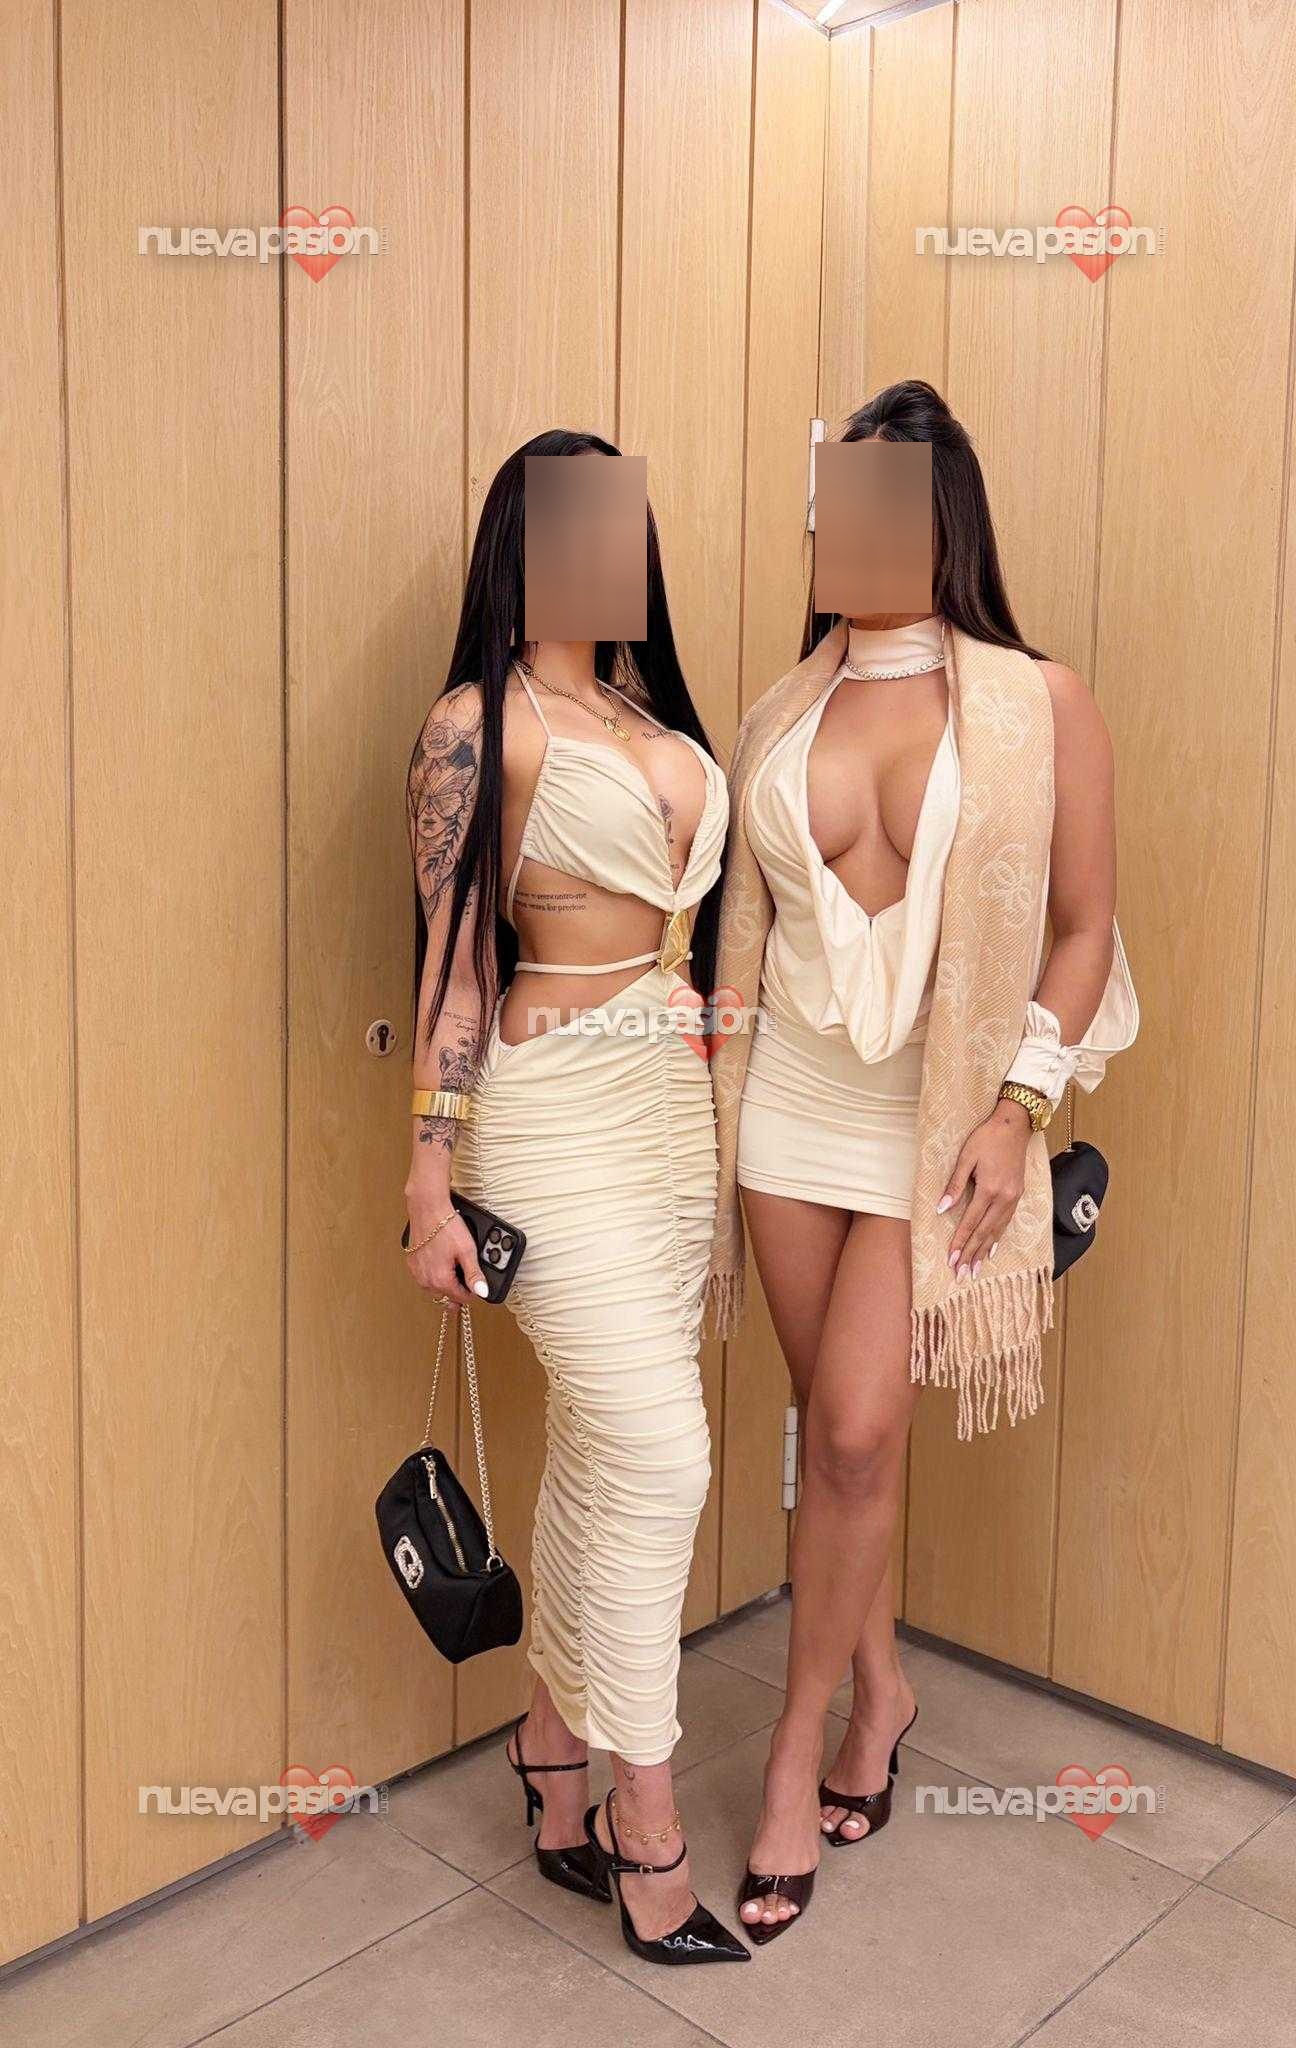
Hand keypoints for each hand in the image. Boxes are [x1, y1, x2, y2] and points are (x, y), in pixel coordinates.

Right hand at [404, 1208, 488, 1305]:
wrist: (428, 1209)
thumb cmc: (446, 1226)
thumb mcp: (467, 1250)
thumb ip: (474, 1274)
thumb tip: (482, 1292)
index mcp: (440, 1280)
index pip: (461, 1298)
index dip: (473, 1292)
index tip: (477, 1283)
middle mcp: (425, 1280)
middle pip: (447, 1295)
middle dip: (458, 1288)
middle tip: (466, 1272)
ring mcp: (417, 1273)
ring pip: (435, 1288)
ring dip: (446, 1283)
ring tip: (455, 1267)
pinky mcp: (412, 1265)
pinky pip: (426, 1278)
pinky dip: (434, 1274)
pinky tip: (442, 1263)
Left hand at [937, 1100, 1030, 1278]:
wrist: (1015, 1125)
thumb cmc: (986, 1138)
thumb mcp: (965, 1157)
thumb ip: (954, 1185)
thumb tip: (941, 1209)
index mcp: (989, 1188)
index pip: (971, 1222)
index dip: (960, 1242)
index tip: (951, 1260)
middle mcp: (1004, 1198)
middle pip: (984, 1232)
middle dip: (972, 1254)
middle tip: (962, 1275)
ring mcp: (1014, 1198)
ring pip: (997, 1231)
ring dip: (985, 1251)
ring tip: (976, 1269)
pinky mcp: (1018, 1195)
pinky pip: (1006, 1222)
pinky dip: (998, 1238)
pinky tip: (993, 1250)